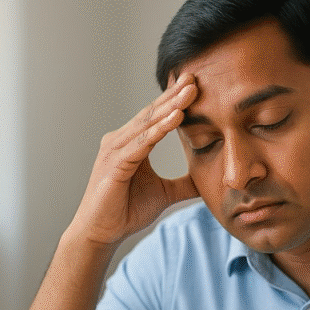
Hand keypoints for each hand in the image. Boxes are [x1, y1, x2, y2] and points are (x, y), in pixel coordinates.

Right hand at [71, 73, 199, 246]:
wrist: (101, 234)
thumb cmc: (125, 212)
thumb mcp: (165, 194)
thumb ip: (184, 184)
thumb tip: (208, 180)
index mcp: (130, 144)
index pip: (156, 117)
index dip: (175, 101)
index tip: (196, 84)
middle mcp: (120, 141)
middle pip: (152, 113)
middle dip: (174, 94)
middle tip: (194, 75)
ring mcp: (115, 150)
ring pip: (147, 123)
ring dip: (170, 106)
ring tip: (190, 90)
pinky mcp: (114, 164)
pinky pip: (141, 143)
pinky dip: (159, 129)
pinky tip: (177, 117)